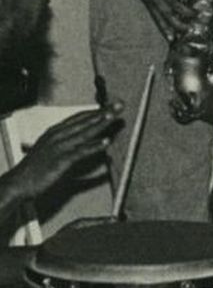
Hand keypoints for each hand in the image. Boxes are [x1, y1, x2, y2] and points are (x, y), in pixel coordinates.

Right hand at [5, 104, 123, 208]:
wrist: (18, 183)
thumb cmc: (36, 169)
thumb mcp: (52, 151)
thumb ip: (69, 145)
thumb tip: (87, 143)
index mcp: (55, 132)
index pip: (79, 117)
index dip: (96, 111)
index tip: (111, 106)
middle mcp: (57, 136)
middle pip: (84, 121)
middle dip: (103, 112)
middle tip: (119, 104)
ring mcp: (59, 147)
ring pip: (84, 133)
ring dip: (100, 124)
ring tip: (114, 116)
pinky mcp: (61, 160)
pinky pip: (80, 152)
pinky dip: (94, 146)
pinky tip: (105, 142)